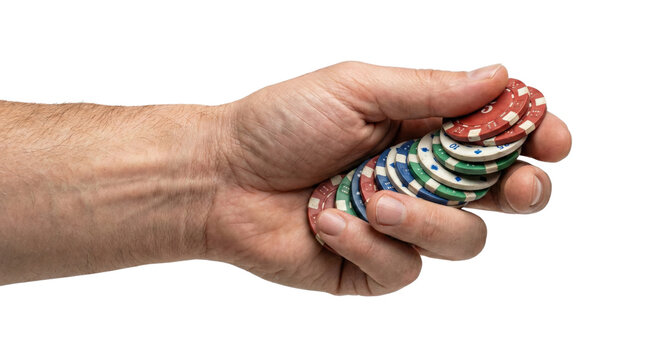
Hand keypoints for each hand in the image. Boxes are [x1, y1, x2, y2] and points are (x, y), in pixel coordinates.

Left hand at [205, 62, 571, 294]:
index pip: (496, 137)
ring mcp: (400, 227)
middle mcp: (420, 180)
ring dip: (425, 218)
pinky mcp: (373, 266)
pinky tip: (326, 221)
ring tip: (374, 198)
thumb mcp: (356, 88)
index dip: (532, 139)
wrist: (221, 178)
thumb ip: (429, 90)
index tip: (551, 140)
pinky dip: (367, 242)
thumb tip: (499, 77)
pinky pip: (403, 268)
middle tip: (519, 186)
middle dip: (521, 191)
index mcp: (422, 131)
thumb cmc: (281, 124)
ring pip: (461, 239)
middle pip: (501, 196)